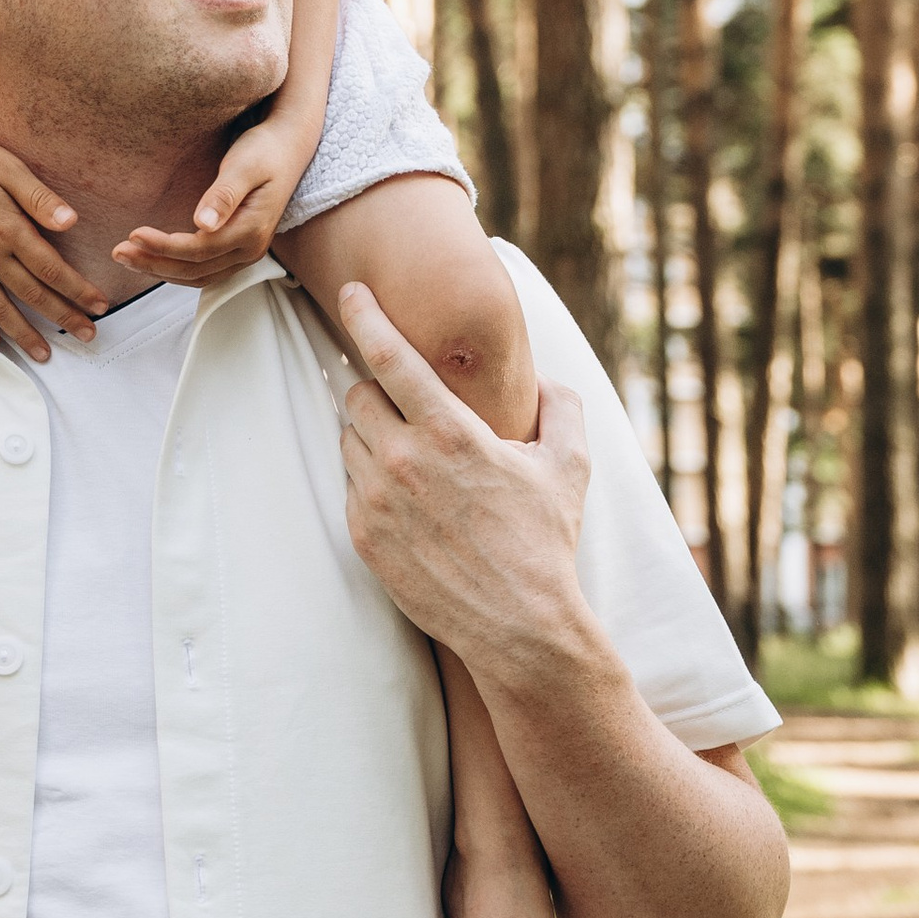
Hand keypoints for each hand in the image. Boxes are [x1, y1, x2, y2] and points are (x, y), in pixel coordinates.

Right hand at [0, 122, 104, 358]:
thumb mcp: (9, 167)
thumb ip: (40, 198)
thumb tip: (72, 222)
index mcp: (8, 228)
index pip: (52, 269)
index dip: (78, 291)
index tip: (98, 305)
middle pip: (31, 295)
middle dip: (62, 317)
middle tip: (86, 336)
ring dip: (23, 334)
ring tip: (43, 354)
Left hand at [115, 115, 309, 287]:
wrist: (287, 148)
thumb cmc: (266, 151)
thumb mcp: (245, 165)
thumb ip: (224, 195)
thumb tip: (203, 222)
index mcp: (252, 231)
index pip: (199, 250)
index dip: (164, 246)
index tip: (134, 234)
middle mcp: (250, 250)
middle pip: (194, 270)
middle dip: (154, 263)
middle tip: (119, 251)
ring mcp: (245, 253)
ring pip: (197, 276)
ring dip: (160, 270)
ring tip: (128, 258)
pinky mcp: (237, 249)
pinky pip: (203, 271)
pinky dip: (175, 269)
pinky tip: (154, 260)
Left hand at [336, 279, 593, 668]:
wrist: (519, 626)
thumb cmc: (545, 542)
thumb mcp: (569, 466)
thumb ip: (562, 407)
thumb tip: (545, 379)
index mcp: (450, 431)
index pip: (389, 355)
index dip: (365, 315)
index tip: (349, 291)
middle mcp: (404, 460)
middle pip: (356, 395)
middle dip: (375, 390)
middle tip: (402, 403)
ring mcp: (377, 501)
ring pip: (349, 441)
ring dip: (371, 436)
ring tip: (412, 458)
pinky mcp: (362, 538)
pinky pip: (350, 488)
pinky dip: (370, 481)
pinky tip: (406, 499)